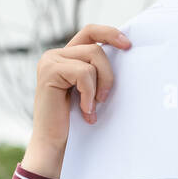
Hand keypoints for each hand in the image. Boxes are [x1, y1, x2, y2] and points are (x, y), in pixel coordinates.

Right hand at [29, 22, 131, 149]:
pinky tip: (84, 110)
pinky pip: (83, 73)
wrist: (55, 145)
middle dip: (108, 74)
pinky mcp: (49, 70)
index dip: (110, 34)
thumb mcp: (91, 93)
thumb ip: (98, 74)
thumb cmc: (75, 124)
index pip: (90, 33)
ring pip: (92, 57)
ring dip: (99, 85)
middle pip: (96, 48)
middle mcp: (56, 55)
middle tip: (104, 99)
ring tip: (92, 108)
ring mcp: (51, 61)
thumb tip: (124, 57)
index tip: (128, 45)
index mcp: (67, 57)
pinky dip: (88, 94)